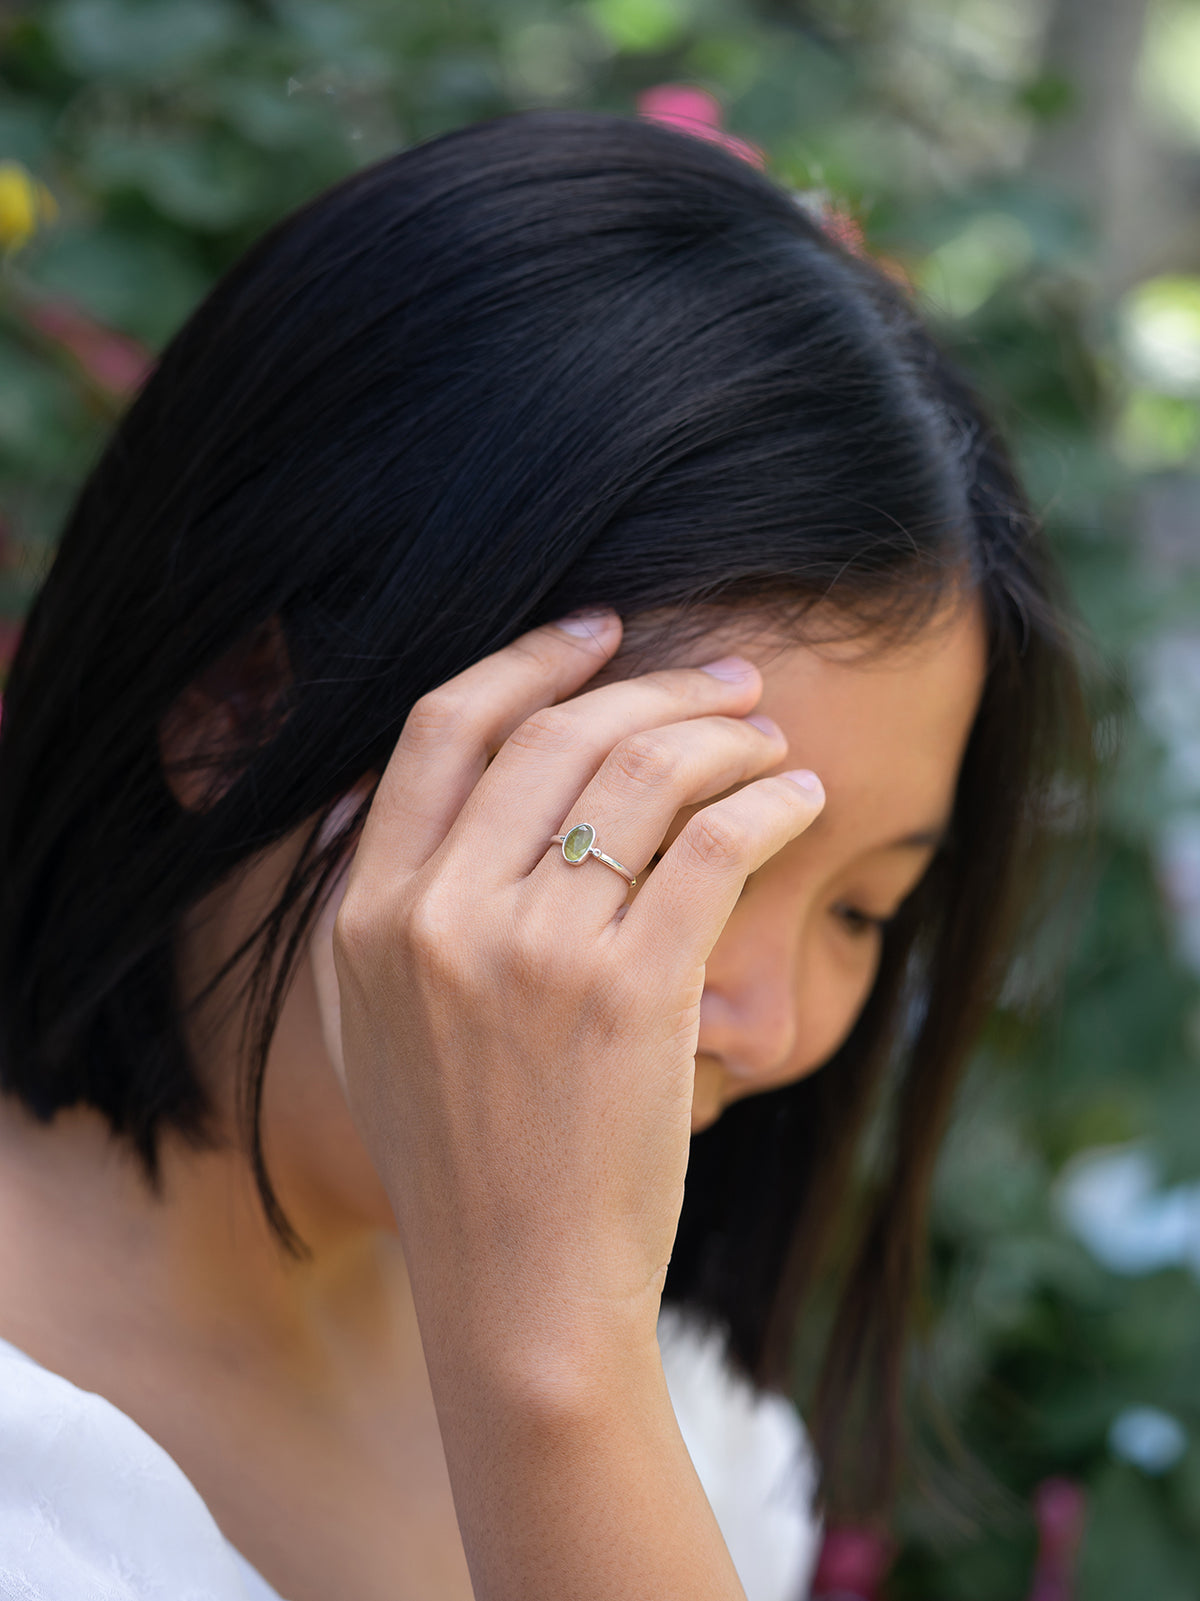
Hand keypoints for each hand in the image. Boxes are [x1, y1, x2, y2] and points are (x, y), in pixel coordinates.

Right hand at [333, 610, 823, 1368]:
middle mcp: (440, 915)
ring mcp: (535, 953)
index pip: (441, 728)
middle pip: (558, 732)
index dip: (527, 660)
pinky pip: (713, 847)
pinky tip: (798, 797)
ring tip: (768, 737)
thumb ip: (364, 909)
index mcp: (368, 913)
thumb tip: (374, 795)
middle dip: (655, 682)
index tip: (598, 632)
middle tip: (726, 680)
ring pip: (644, 772)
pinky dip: (767, 802)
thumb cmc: (458, 1161)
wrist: (519, 1290)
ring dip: (722, 732)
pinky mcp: (631, 995)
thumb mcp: (364, 1028)